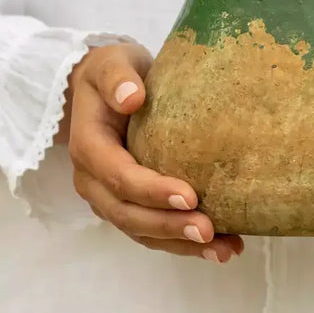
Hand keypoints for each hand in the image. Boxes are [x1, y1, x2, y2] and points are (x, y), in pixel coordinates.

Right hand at [60, 43, 242, 262]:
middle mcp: (94, 180)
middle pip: (128, 213)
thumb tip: (132, 97)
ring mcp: (110, 198)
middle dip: (169, 226)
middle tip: (209, 231)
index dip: (151, 190)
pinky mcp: (131, 205)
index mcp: (89, 147)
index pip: (118, 176)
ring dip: (181, 245)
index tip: (189, 196)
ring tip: (224, 250)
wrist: (109, 88)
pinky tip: (224, 246)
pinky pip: (154, 231)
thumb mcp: (112, 62)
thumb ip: (117, 77)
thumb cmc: (114, 74)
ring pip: (142, 231)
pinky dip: (185, 243)